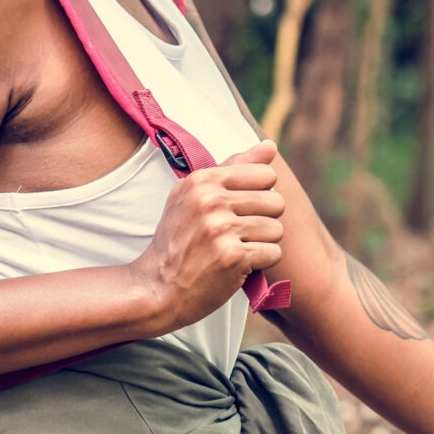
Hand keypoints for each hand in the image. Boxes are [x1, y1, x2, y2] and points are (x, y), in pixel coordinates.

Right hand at [135, 141, 284, 332]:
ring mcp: (221, 228)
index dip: (260, 195)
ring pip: (277, 229)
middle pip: (275, 202)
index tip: (240, 210)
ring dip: (262, 245)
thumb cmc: (179, 241)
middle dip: (263, 222)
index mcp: (202, 180)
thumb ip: (235, 168)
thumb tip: (271, 145)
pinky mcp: (232, 256)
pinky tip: (237, 266)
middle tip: (237, 235)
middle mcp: (210, 200)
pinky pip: (273, 253)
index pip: (265, 174)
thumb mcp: (194, 196)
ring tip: (236, 250)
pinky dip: (260, 264)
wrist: (157, 288)